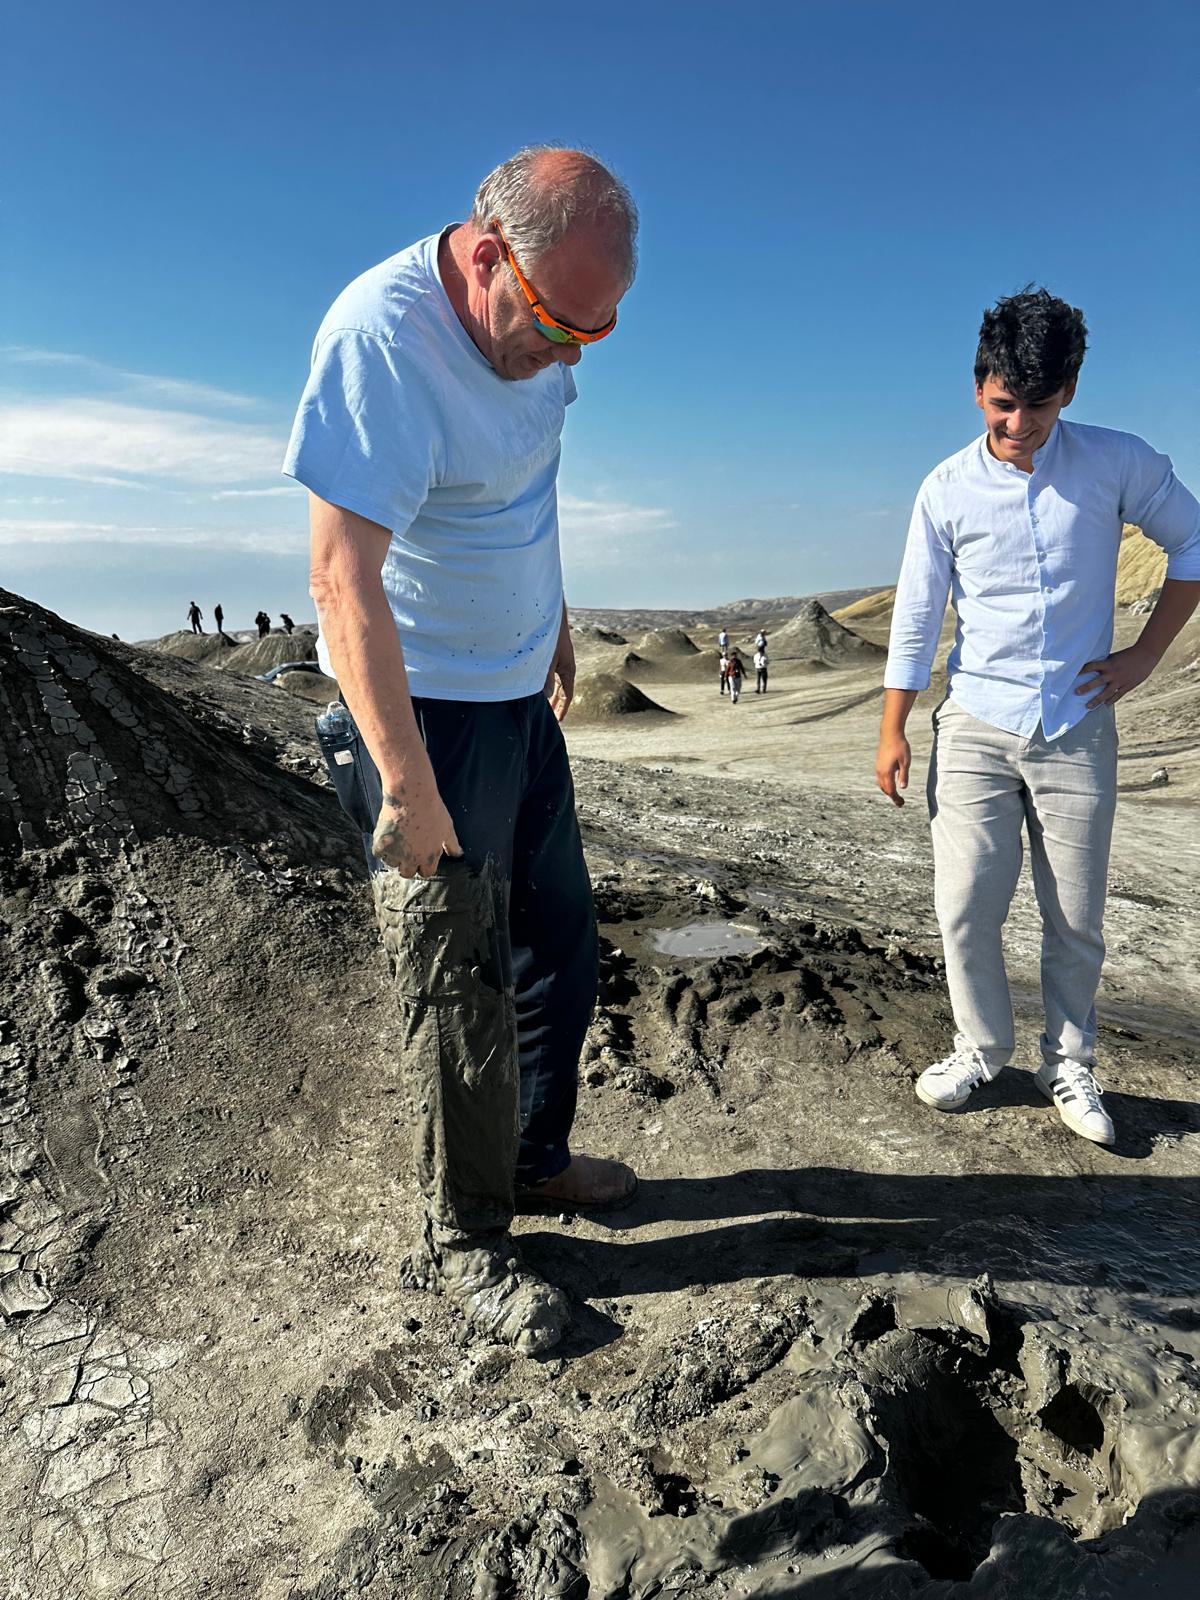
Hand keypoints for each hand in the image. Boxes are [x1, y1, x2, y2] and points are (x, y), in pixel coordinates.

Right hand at [372, 746, 462, 876]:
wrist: (411, 796)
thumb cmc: (432, 809)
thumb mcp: (447, 827)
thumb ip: (452, 844)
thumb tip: (459, 854)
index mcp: (430, 857)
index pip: (427, 873)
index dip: (424, 865)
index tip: (420, 856)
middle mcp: (412, 859)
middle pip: (407, 873)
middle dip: (407, 865)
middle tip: (406, 851)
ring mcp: (396, 853)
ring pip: (392, 863)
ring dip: (393, 855)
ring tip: (396, 840)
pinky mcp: (381, 845)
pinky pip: (378, 853)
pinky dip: (380, 846)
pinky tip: (386, 835)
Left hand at [543, 610, 575, 721]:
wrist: (548, 612)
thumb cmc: (550, 634)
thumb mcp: (547, 659)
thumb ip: (545, 679)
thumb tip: (545, 698)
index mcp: (568, 670)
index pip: (567, 694)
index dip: (561, 709)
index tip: (557, 721)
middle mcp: (564, 666)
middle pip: (560, 690)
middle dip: (553, 704)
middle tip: (545, 718)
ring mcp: (557, 660)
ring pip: (552, 682)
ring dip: (545, 693)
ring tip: (537, 704)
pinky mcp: (549, 654)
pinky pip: (546, 673)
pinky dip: (540, 681)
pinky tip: (531, 685)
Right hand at [875, 733, 911, 807]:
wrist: (890, 733)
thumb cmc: (900, 746)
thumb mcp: (905, 762)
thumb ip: (903, 775)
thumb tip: (903, 787)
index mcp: (887, 772)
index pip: (890, 790)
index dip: (896, 798)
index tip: (901, 804)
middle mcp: (880, 771)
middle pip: (885, 789)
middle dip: (892, 796)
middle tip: (900, 802)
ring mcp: (878, 767)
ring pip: (881, 784)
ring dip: (888, 790)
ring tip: (896, 794)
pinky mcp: (879, 763)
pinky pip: (880, 778)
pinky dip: (885, 784)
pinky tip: (891, 783)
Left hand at [1075, 643, 1156, 707]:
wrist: (1146, 655)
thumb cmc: (1128, 654)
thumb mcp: (1115, 657)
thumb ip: (1105, 663)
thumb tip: (1093, 666)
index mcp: (1109, 663)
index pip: (1092, 666)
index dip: (1082, 670)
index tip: (1073, 674)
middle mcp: (1113, 673)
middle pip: (1096, 682)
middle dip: (1086, 688)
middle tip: (1076, 692)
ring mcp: (1120, 681)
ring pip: (1106, 693)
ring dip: (1096, 700)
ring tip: (1087, 706)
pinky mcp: (1128, 686)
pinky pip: (1118, 695)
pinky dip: (1111, 700)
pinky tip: (1105, 704)